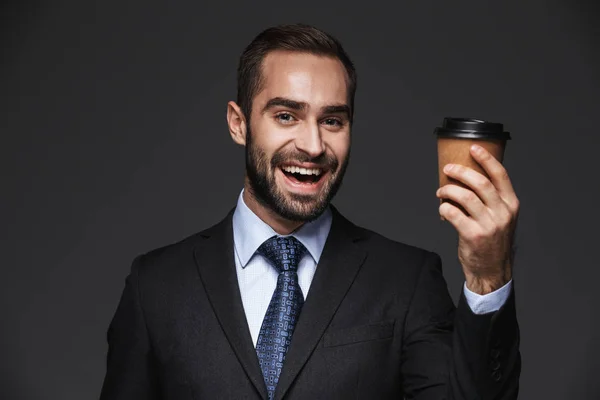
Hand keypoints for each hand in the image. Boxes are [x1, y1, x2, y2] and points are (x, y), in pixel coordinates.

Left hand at [436, 144, 519, 294]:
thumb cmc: (493, 240)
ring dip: (448, 190)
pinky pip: (453, 213)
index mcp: (511, 204)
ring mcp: (489, 225)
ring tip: (441, 191)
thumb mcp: (501, 217)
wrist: (492, 270)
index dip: (486, 158)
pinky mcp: (473, 235)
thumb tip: (468, 177)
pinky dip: (444, 208)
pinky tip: (442, 210)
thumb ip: (492, 199)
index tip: (473, 147)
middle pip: (479, 182)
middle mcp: (503, 213)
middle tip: (448, 169)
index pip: (500, 175)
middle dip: (460, 171)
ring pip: (464, 196)